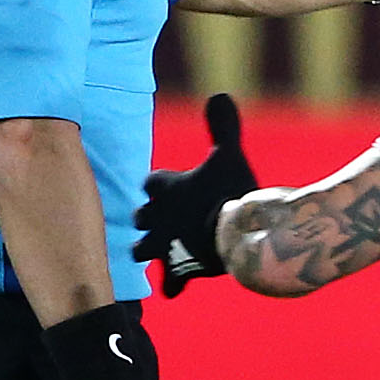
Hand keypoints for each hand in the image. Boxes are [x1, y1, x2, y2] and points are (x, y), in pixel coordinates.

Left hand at [132, 93, 257, 295]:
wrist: (237, 235)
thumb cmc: (230, 191)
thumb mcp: (229, 152)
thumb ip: (223, 125)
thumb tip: (220, 93)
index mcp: (168, 188)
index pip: (151, 182)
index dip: (158, 183)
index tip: (164, 184)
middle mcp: (159, 218)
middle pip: (142, 217)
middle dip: (148, 217)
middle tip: (160, 218)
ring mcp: (167, 247)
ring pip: (143, 251)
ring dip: (149, 249)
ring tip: (157, 251)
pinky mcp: (180, 270)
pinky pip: (170, 282)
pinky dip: (174, 284)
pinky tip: (175, 286)